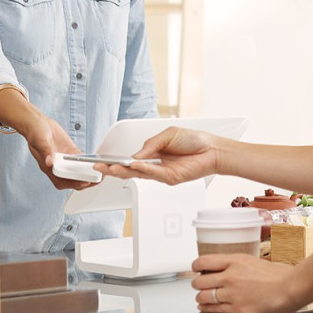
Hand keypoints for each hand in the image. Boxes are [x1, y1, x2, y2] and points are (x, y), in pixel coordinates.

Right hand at [21, 117, 94, 190]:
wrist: (39, 123)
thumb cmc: (35, 133)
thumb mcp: (40, 140)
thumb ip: (45, 151)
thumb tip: (49, 162)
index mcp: (49, 168)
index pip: (62, 181)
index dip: (74, 183)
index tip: (85, 181)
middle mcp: (58, 167)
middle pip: (74, 179)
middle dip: (87, 180)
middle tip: (99, 178)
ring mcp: (65, 161)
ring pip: (80, 172)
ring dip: (90, 173)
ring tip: (103, 171)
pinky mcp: (71, 153)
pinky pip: (82, 160)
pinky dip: (90, 162)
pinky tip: (98, 161)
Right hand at [94, 127, 218, 184]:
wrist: (213, 149)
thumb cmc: (194, 140)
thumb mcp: (168, 135)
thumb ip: (150, 145)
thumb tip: (135, 155)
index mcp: (153, 154)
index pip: (131, 159)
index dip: (117, 160)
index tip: (104, 160)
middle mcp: (155, 165)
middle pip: (130, 169)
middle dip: (113, 169)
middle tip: (100, 168)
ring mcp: (162, 173)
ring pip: (138, 174)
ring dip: (124, 171)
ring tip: (111, 168)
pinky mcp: (170, 178)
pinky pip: (153, 173)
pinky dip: (143, 169)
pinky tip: (134, 165)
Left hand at [191, 254, 303, 312]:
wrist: (292, 288)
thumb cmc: (280, 274)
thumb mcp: (254, 261)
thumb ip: (237, 265)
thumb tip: (226, 268)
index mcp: (235, 260)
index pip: (203, 262)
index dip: (195, 266)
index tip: (196, 269)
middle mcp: (230, 276)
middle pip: (200, 281)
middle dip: (197, 284)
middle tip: (199, 284)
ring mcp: (233, 293)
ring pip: (204, 296)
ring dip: (201, 297)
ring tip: (202, 297)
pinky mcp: (238, 309)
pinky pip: (215, 309)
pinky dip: (207, 308)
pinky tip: (206, 307)